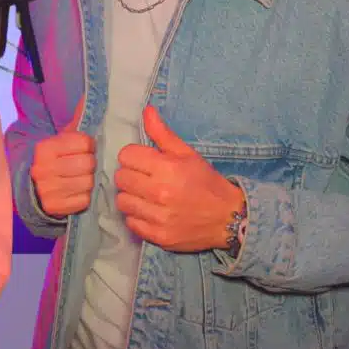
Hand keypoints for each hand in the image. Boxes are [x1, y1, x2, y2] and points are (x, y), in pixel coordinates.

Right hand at [30, 98, 95, 218]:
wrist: (35, 189)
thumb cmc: (56, 159)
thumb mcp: (63, 138)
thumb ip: (78, 118)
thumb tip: (89, 96)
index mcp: (45, 147)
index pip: (83, 142)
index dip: (90, 146)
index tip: (86, 149)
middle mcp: (43, 168)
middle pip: (87, 164)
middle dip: (90, 165)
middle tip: (85, 165)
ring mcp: (47, 189)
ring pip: (87, 183)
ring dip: (88, 181)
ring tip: (81, 178)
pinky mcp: (53, 207)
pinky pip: (83, 201)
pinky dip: (84, 197)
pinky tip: (77, 192)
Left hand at [115, 108, 244, 252]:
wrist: (228, 218)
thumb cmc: (206, 182)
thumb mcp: (187, 153)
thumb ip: (162, 133)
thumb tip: (146, 111)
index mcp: (166, 168)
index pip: (126, 156)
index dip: (133, 156)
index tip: (143, 161)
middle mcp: (160, 193)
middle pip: (121, 178)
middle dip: (130, 174)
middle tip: (144, 177)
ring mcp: (158, 217)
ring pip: (122, 201)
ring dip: (131, 196)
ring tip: (145, 195)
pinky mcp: (158, 237)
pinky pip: (131, 222)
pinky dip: (137, 216)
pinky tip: (149, 211)